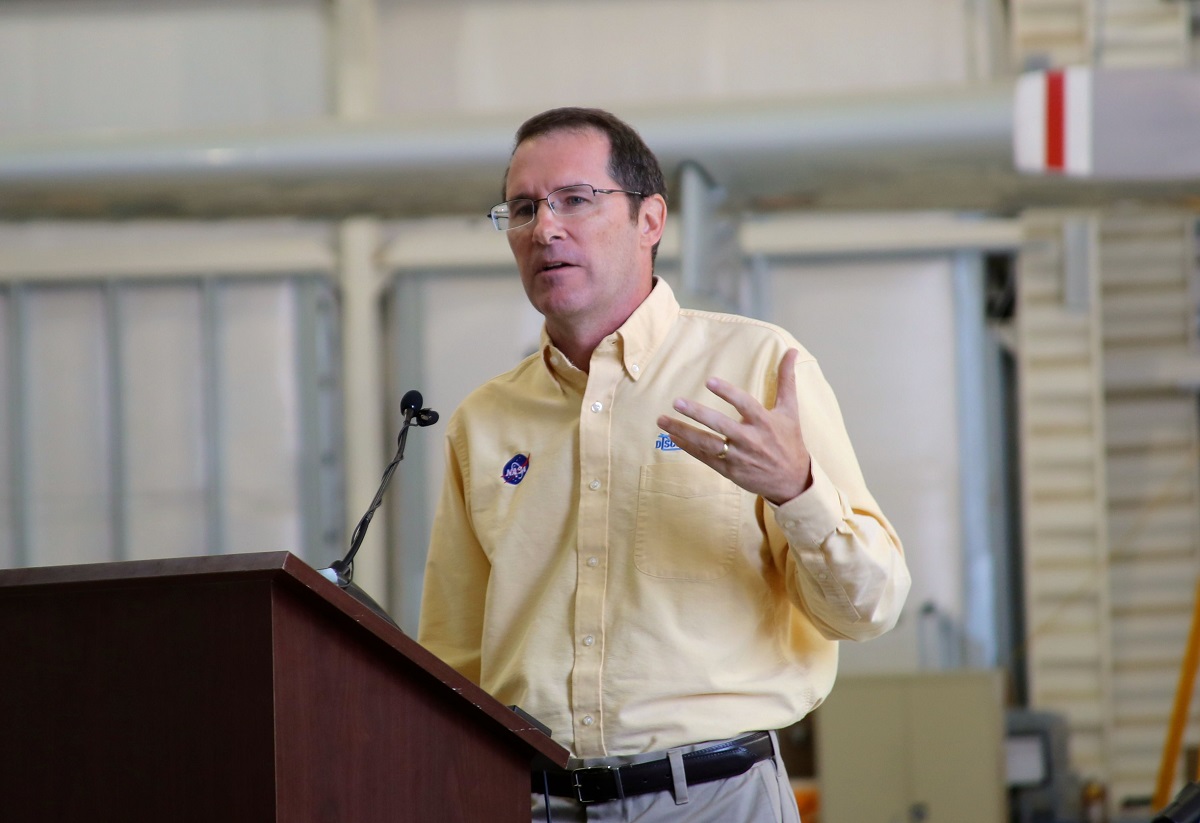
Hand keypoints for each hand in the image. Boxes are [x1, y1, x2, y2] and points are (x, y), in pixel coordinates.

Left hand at [655, 348, 812, 504]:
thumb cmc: (789, 440)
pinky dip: (688, 447)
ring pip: (707, 443)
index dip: (728, 393)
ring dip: (683, 431)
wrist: (792, 480)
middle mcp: (750, 439)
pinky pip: (705, 457)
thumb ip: (786, 380)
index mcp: (764, 422)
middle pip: (720, 425)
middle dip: (697, 414)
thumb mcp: (790, 410)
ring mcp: (738, 456)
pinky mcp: (729, 471)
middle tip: (676, 402)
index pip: (745, 404)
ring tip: (662, 420)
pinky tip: (672, 436)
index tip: (710, 381)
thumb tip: (791, 351)